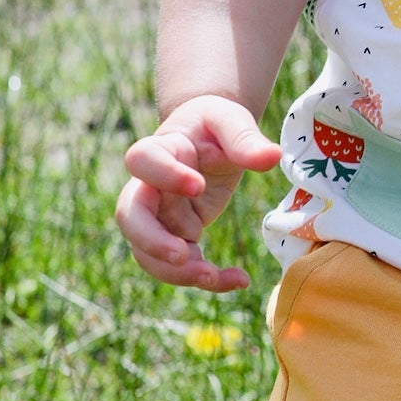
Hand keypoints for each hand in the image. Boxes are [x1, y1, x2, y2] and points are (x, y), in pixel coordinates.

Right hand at [116, 94, 281, 290]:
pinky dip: (206, 278)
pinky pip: (179, 265)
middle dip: (151, 241)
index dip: (163, 175)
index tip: (198, 186)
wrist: (207, 139)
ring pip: (147, 251)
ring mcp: (159, 215)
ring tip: (213, 276)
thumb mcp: (231, 120)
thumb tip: (272, 157)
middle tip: (182, 255)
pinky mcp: (176, 236)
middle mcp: (149, 186)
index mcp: (161, 148)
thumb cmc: (214, 125)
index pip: (142, 160)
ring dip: (176, 272)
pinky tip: (238, 279)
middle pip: (129, 216)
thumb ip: (245, 138)